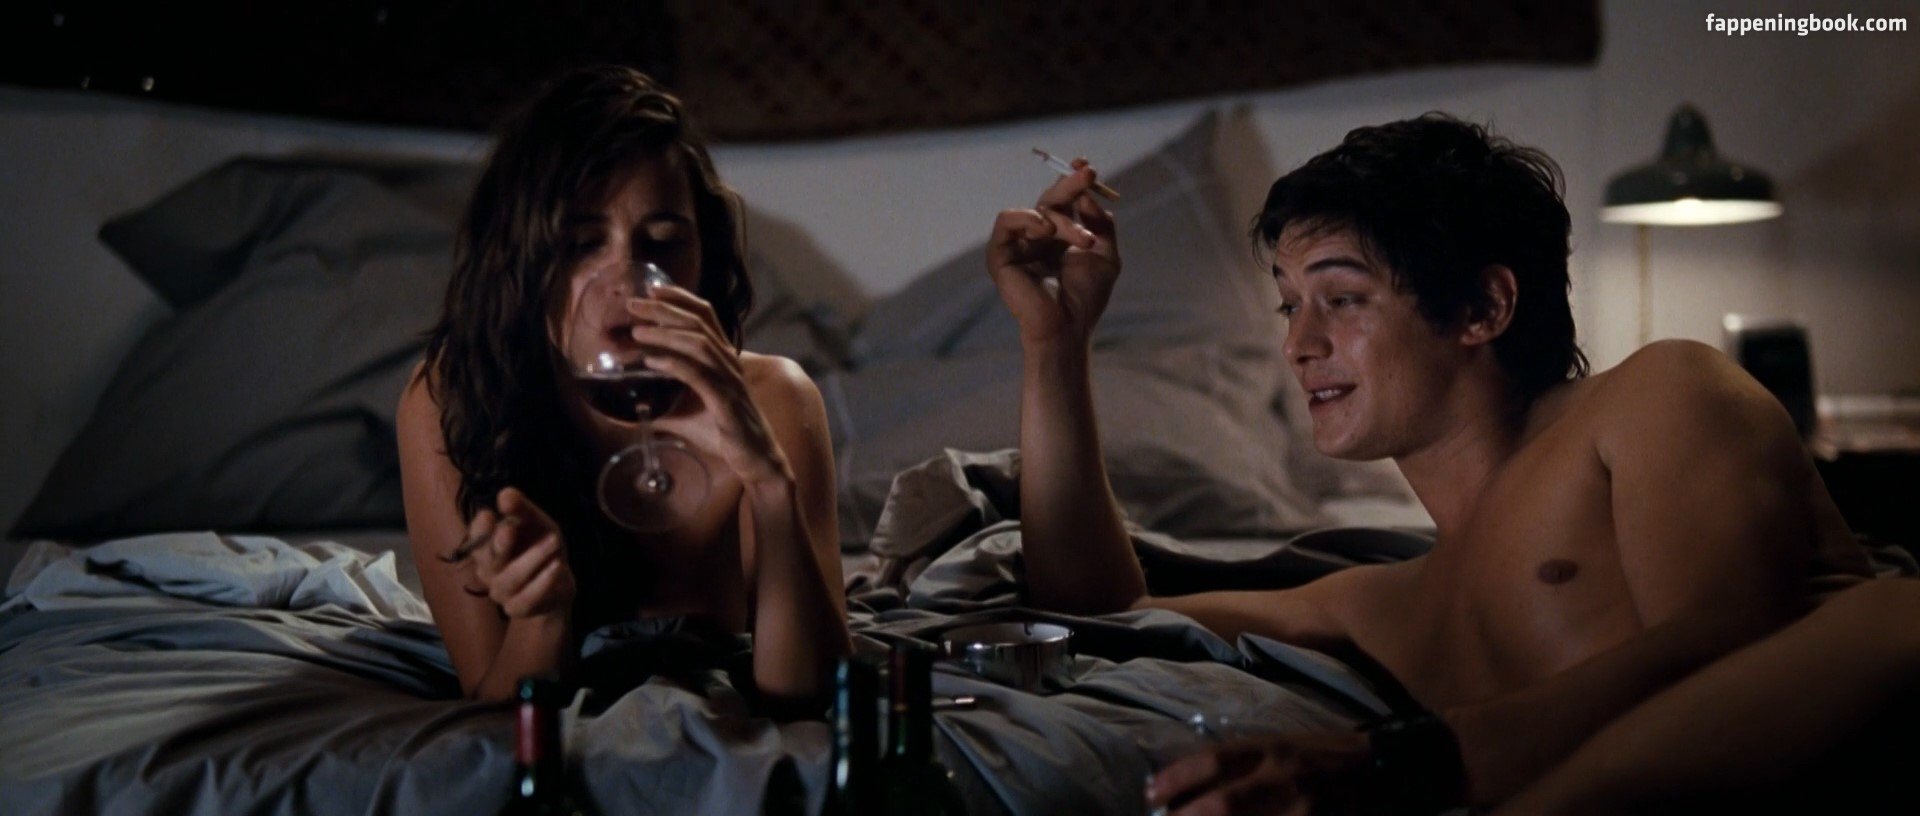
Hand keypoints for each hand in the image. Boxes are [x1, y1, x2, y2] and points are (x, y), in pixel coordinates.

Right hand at [456, 487, 574, 620]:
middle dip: (499, 544)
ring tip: (554, 541)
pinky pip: (526, 598)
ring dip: (532, 559)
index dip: (480, 528)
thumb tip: (506, 493)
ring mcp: (500, 591)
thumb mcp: (536, 523)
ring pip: (509, 579)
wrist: (558, 584)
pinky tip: (557, 567)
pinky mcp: (517, 608)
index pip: (475, 537)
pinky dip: (542, 582)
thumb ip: (521, 509)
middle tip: (511, 529)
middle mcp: (488, 569)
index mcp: (487, 546)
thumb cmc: (540, 547)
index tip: (490, 515)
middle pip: (487, 559)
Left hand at [626, 286, 792, 485]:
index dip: (680, 298)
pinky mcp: (726, 402)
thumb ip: (663, 408)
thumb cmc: (726, 436)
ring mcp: (730, 381)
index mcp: (724, 360)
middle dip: (664, 309)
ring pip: (698, 343)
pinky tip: (652, 362)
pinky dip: (674, 364)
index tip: (652, 289)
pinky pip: (699, 375)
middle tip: (633, 303)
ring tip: (637, 332)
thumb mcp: (687, 418)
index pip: (706, 316)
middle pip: (698, 323)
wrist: (757, 461)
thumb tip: (628, 412)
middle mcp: (729, 364)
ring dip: (665, 334)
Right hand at [986, 160, 1119, 348]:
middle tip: (1088, 173)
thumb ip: (1100, 222)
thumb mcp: (1106, 254)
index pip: (1064, 201)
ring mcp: (1019, 245)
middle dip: (1071, 185)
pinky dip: (1028, 219)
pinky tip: (1046, 231)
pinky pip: (1007, 221)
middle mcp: (1038, 238)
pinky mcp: (1000, 254)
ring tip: (1084, 241)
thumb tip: (1087, 195)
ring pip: (1038, 212)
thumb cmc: (1086, 298)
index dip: (1073, 181)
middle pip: (1050, 199)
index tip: (1087, 165)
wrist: (1068, 326)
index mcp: (1060, 237)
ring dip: (1064, 220)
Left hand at [1147, 730, 1379, 815]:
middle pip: (1225, 804)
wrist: (1396, 768)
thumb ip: (1246, 763)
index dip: (1177, 778)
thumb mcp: (1287, 746)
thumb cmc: (1332, 757)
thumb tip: (1195, 789)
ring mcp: (1306, 809)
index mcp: (1275, 747)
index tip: (1150, 795)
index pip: (1215, 761)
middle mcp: (1287, 775)